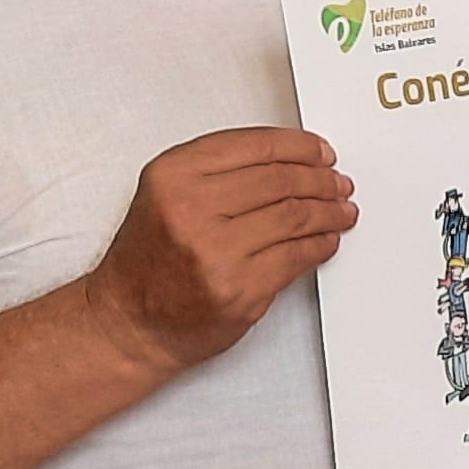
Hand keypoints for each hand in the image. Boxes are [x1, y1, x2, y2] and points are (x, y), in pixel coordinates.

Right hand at [79, 127, 358, 373]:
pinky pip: (297, 257)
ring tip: (341, 209)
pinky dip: (321, 245)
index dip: (298, 146)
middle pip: (280, 180)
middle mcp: (191, 209)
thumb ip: (217, 171)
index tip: (319, 151)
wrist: (128, 323)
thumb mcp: (164, 195)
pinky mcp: (241, 290)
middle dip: (319, 179)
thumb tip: (290, 160)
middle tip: (337, 182)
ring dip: (328, 211)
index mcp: (173, 176)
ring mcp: (217, 252)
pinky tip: (326, 239)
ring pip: (295, 217)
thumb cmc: (147, 263)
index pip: (254, 146)